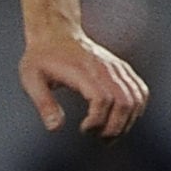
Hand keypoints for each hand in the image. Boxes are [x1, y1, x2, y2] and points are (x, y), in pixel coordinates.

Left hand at [19, 30, 147, 138]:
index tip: (84, 129)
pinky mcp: (122, 69)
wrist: (55, 33)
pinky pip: (140, 91)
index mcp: (82, 71)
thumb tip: (55, 127)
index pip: (102, 99)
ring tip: (109, 133)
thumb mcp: (30, 78)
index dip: (97, 120)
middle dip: (114, 127)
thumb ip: (43, 103)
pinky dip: (136, 109)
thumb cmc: (41, 57)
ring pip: (135, 98)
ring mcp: (116, 68)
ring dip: (127, 122)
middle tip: (98, 137)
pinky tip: (121, 119)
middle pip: (124, 102)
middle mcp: (104, 68)